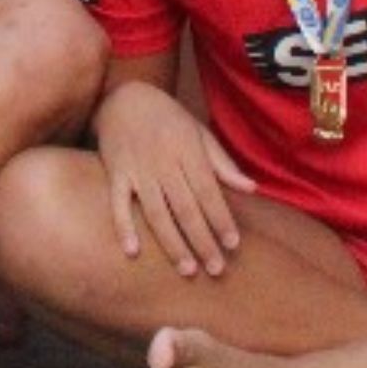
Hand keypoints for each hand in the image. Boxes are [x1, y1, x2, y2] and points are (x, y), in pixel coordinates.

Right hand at [95, 86, 254, 279]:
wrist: (124, 98)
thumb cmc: (169, 119)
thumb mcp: (200, 133)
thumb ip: (223, 164)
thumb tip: (251, 188)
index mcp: (189, 151)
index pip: (209, 192)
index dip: (221, 219)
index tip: (233, 245)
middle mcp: (164, 162)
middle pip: (186, 208)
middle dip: (203, 240)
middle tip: (216, 269)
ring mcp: (138, 170)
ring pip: (157, 212)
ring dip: (172, 243)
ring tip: (187, 270)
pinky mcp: (115, 174)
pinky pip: (117, 204)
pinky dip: (124, 227)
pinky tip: (132, 252)